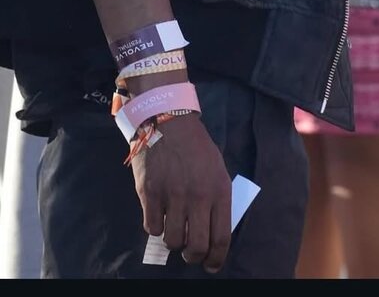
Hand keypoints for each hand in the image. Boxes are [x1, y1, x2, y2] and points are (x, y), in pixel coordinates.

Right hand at [132, 112, 231, 272]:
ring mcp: (172, 195)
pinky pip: (152, 227)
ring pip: (172, 240)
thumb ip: (217, 199)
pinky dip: (155, 226)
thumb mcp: (217, 169)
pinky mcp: (149, 193)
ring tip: (175, 228)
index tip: (211, 265)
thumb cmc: (197, 147)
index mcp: (219, 190)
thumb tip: (212, 232)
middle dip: (193, 256)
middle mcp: (197, 196)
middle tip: (190, 253)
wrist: (169, 122)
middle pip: (196, 247)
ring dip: (174, 240)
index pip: (221, 238)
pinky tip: (159, 213)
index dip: (216, 259)